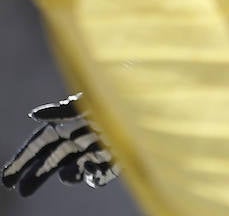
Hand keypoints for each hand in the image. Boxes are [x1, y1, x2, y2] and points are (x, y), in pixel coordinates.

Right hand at [2, 93, 117, 196]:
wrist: (151, 110)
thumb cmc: (119, 101)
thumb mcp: (89, 104)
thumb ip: (62, 110)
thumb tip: (35, 115)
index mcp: (69, 126)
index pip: (39, 145)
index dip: (22, 161)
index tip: (7, 179)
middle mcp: (78, 140)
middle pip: (49, 162)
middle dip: (34, 176)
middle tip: (22, 190)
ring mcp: (93, 152)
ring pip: (70, 172)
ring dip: (68, 175)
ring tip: (77, 168)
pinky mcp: (111, 161)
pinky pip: (95, 176)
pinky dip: (92, 176)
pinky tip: (95, 167)